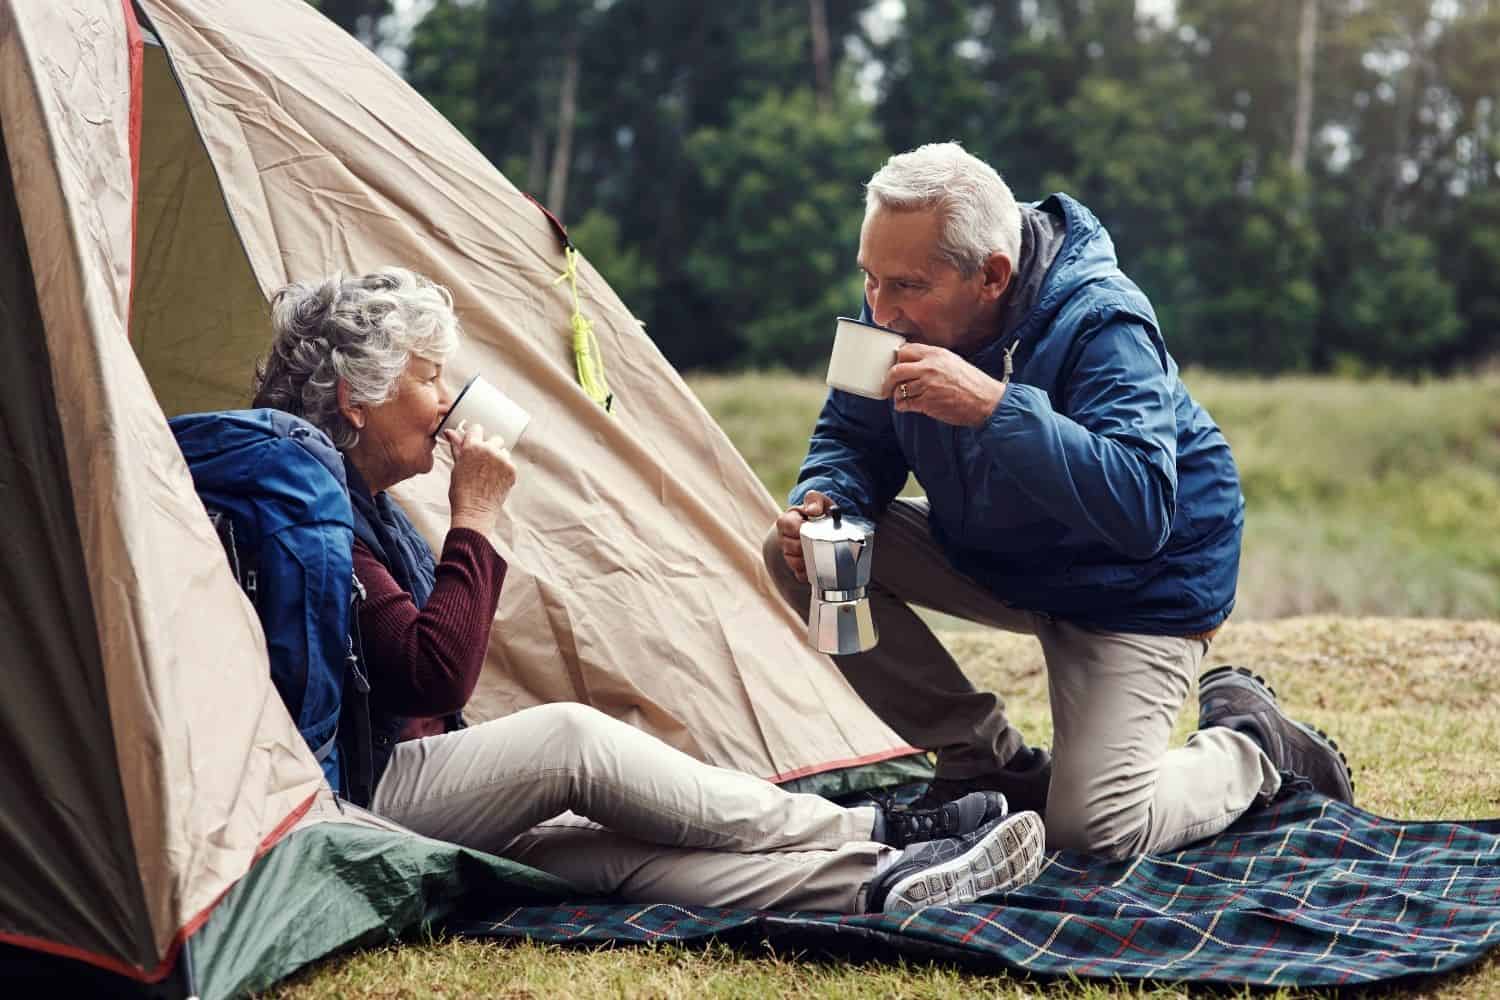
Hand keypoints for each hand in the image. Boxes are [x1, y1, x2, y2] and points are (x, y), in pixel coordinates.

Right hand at [444, 422, 516, 532]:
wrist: (475, 511)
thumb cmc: (461, 491)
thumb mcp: (456, 467)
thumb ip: (456, 447)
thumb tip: (450, 432)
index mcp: (472, 447)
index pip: (477, 428)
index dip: (475, 437)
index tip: (474, 444)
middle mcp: (489, 450)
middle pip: (494, 438)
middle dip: (489, 447)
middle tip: (482, 462)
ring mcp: (503, 460)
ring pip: (503, 451)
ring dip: (498, 458)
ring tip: (489, 473)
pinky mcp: (512, 470)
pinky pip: (509, 463)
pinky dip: (504, 469)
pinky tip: (495, 479)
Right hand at [774, 489, 831, 583]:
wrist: (819, 526)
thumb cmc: (818, 513)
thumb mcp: (819, 501)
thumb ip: (815, 501)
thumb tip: (813, 510)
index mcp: (786, 520)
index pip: (786, 525)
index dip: (800, 528)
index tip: (812, 528)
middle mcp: (783, 538)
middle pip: (791, 546)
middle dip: (808, 545)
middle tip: (821, 542)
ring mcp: (788, 553)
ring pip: (794, 562)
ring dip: (809, 559)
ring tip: (821, 552)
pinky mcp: (795, 567)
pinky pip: (800, 574)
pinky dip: (810, 572)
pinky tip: (819, 564)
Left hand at [882, 342, 1006, 426]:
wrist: (985, 401)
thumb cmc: (972, 383)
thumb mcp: (952, 361)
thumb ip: (932, 360)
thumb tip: (912, 362)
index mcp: (935, 354)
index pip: (905, 351)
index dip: (897, 359)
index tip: (894, 366)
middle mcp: (929, 367)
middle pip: (896, 370)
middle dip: (888, 379)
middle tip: (887, 385)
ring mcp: (927, 385)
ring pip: (899, 388)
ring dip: (896, 395)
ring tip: (900, 398)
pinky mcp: (927, 402)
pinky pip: (905, 403)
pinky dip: (902, 406)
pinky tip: (906, 406)